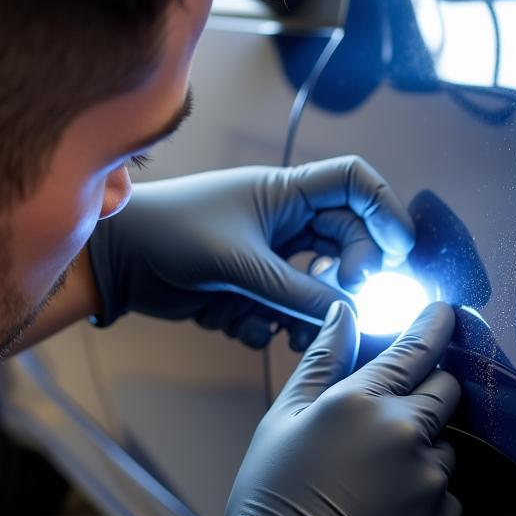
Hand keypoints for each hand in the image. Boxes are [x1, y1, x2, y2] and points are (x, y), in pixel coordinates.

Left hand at [85, 156, 413, 347]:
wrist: (116, 261)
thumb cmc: (170, 234)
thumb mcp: (240, 264)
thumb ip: (299, 293)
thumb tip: (354, 314)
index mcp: (286, 193)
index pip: (355, 184)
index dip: (385, 211)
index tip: (399, 252)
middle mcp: (285, 221)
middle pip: (347, 242)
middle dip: (352, 275)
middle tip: (348, 300)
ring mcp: (269, 256)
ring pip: (319, 285)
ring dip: (312, 312)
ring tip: (293, 331)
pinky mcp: (251, 288)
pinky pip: (284, 310)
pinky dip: (272, 325)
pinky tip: (240, 327)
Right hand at [187, 301, 461, 515]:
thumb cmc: (274, 500)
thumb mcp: (284, 420)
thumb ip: (323, 361)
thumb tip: (345, 314)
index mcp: (361, 401)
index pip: (417, 348)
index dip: (436, 325)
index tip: (447, 313)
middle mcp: (405, 432)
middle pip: (447, 389)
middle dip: (430, 390)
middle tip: (394, 414)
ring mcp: (428, 478)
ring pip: (446, 445)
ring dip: (423, 449)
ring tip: (375, 480)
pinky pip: (446, 492)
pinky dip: (425, 495)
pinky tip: (386, 511)